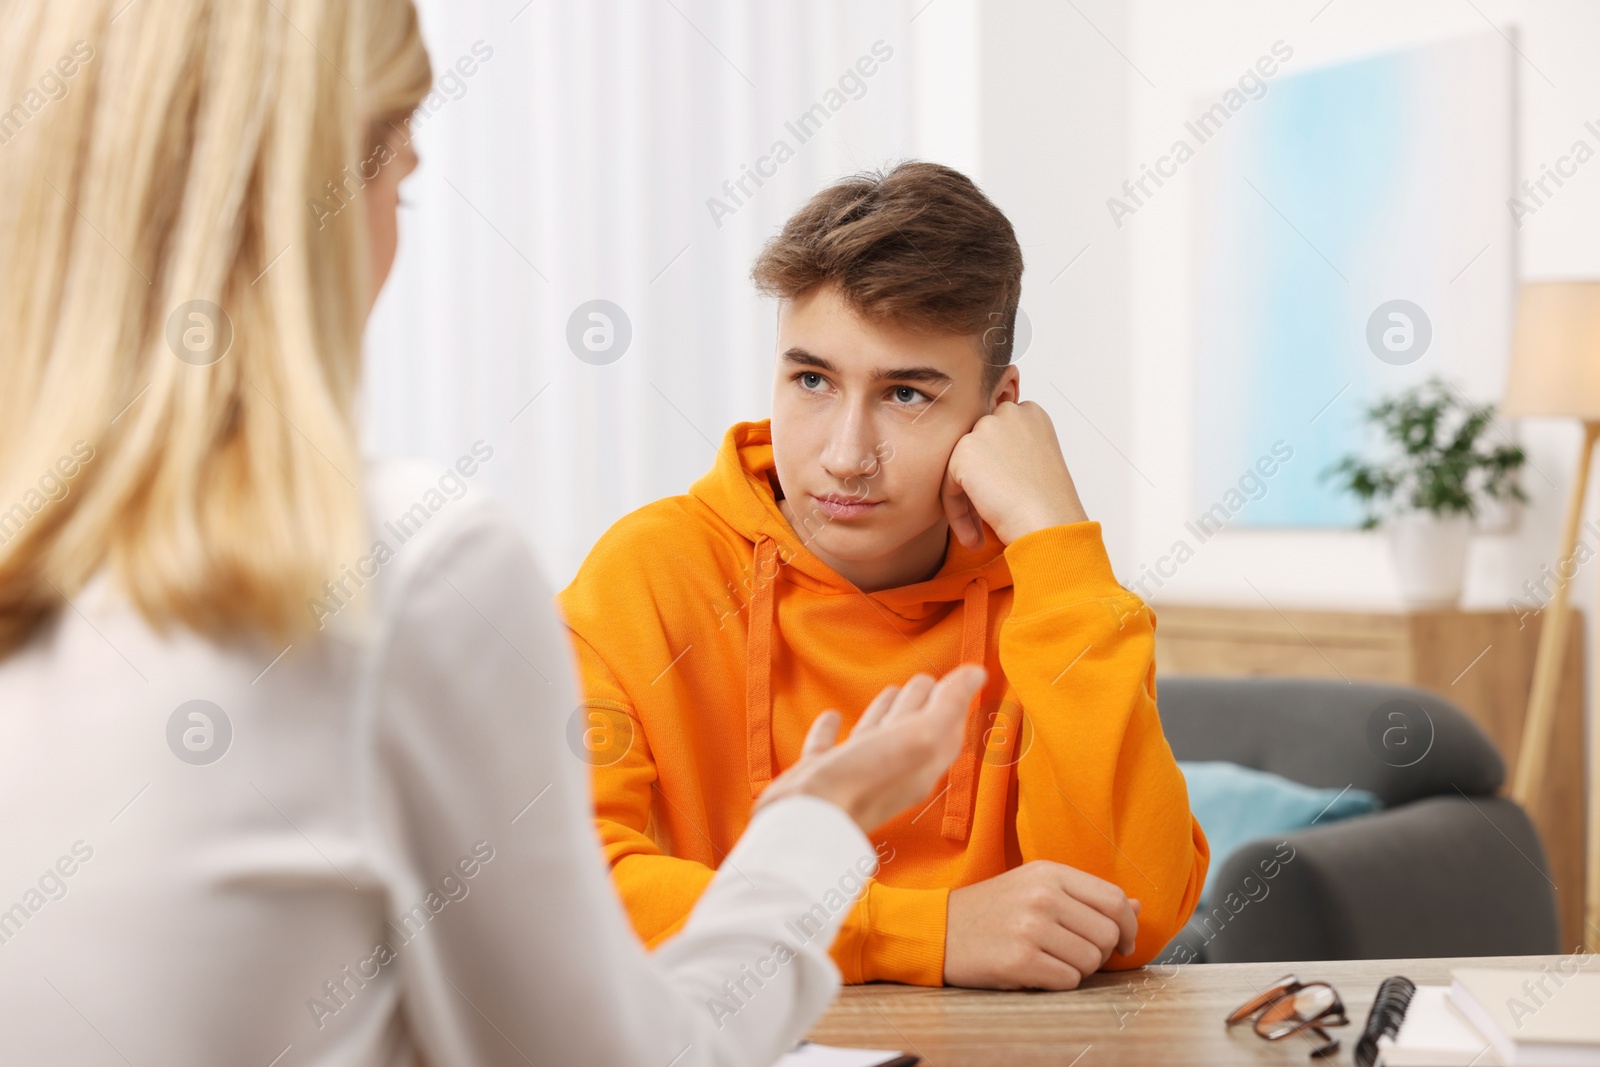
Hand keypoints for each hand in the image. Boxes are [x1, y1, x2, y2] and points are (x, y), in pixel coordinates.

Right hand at [754, 666, 986, 833]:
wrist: (806, 822)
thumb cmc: (865, 780)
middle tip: (925, 679)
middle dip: (920, 704)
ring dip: (883, 714)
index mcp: (921, 767)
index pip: (946, 730)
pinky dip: (831, 730)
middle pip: (911, 731)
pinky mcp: (819, 775)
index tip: (960, 676)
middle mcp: (891, 773)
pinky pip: (829, 747)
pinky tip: (831, 716)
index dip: (954, 703)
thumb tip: (978, 673)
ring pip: (874, 737)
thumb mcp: (918, 738)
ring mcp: (853, 775)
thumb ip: (948, 707)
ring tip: (889, 690)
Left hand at [941, 400, 1087, 548]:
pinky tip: (973, 536)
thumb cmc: (1050, 505)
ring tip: (978, 534)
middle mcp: (1008, 413)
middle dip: (977, 485)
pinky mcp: (964, 452)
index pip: (996, 436)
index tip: (1002, 497)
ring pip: (960, 468)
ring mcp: (985, 429)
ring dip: (966, 503)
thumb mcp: (1037, 464)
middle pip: (976, 450)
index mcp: (1031, 414)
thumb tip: (984, 465)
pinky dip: (957, 513)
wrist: (1050, 523)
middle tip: (985, 520)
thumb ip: (1010, 452)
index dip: (995, 470)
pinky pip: (949, 486)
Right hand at [944, 860, 1140, 989]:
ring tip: (1049, 960)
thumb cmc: (990, 910)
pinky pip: (1068, 982)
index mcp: (1049, 873)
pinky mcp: (1019, 962)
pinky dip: (1058, 983)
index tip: (1122, 942)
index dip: (1127, 926)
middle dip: (1100, 953)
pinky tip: (1035, 971)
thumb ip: (1085, 896)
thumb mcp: (1035, 888)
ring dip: (1077, 969)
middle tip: (1075, 954)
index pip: (1113, 899)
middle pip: (1107, 934)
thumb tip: (1135, 907)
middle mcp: (1042, 896)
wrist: (937, 930)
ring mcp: (1030, 928)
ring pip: (1090, 962)